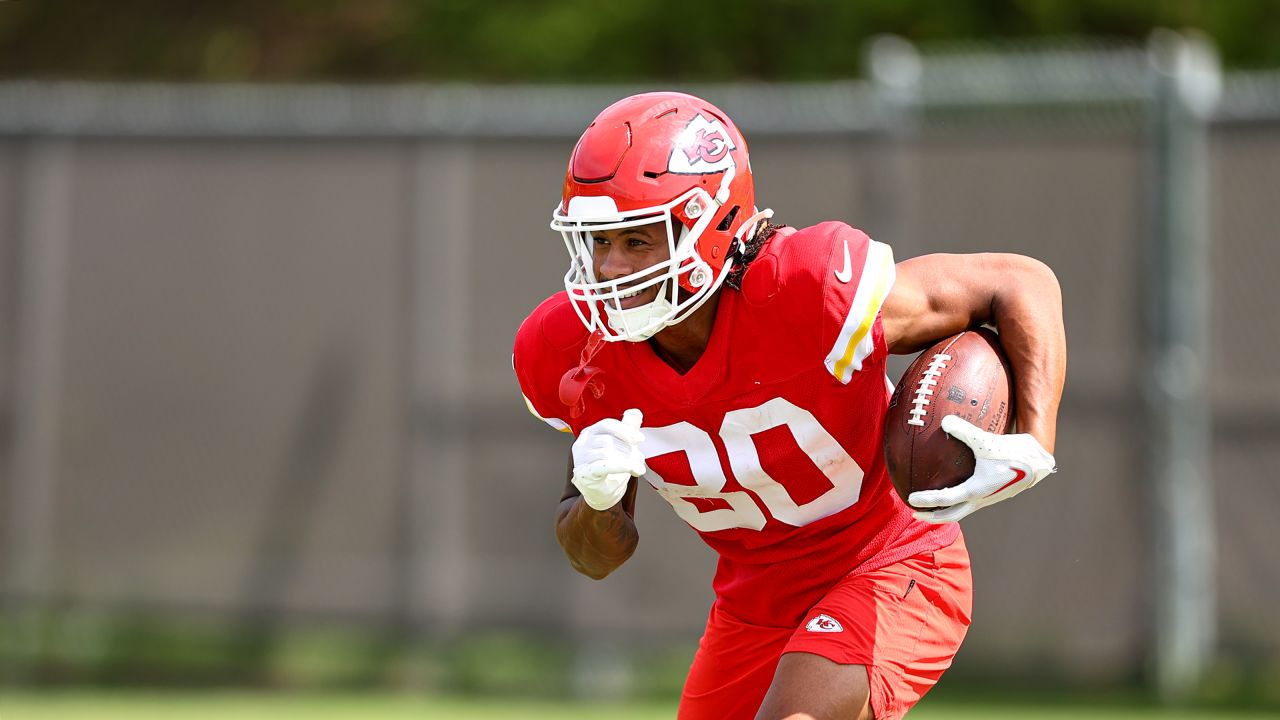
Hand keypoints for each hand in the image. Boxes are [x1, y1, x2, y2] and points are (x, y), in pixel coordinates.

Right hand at [571, 409, 645, 510]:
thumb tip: (635, 412)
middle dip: (628, 449)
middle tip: (640, 459)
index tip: (640, 439)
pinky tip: (633, 469)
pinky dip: (621, 466)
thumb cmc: (610, 466)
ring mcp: (580, 459)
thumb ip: (627, 428)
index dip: (625, 430)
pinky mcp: (584, 474)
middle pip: (607, 440)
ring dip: (627, 460)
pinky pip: (603, 466)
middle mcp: (582, 444)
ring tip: (637, 468)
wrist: (602, 492)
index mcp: (590, 433)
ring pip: (606, 453)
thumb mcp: (621, 445)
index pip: (606, 425)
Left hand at [909, 415, 1055, 523]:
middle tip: (914, 512)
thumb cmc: (1014, 453)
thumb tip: (943, 422)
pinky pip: (969, 499)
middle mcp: (981, 499)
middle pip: (952, 515)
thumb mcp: (987, 441)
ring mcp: (987, 498)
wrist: (1039, 463)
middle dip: (932, 516)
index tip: (911, 500)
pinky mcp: (992, 492)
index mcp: (977, 491)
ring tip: (930, 504)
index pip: (946, 499)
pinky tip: (952, 483)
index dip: (928, 501)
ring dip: (945, 509)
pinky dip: (956, 498)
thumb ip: (965, 431)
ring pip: (961, 509)